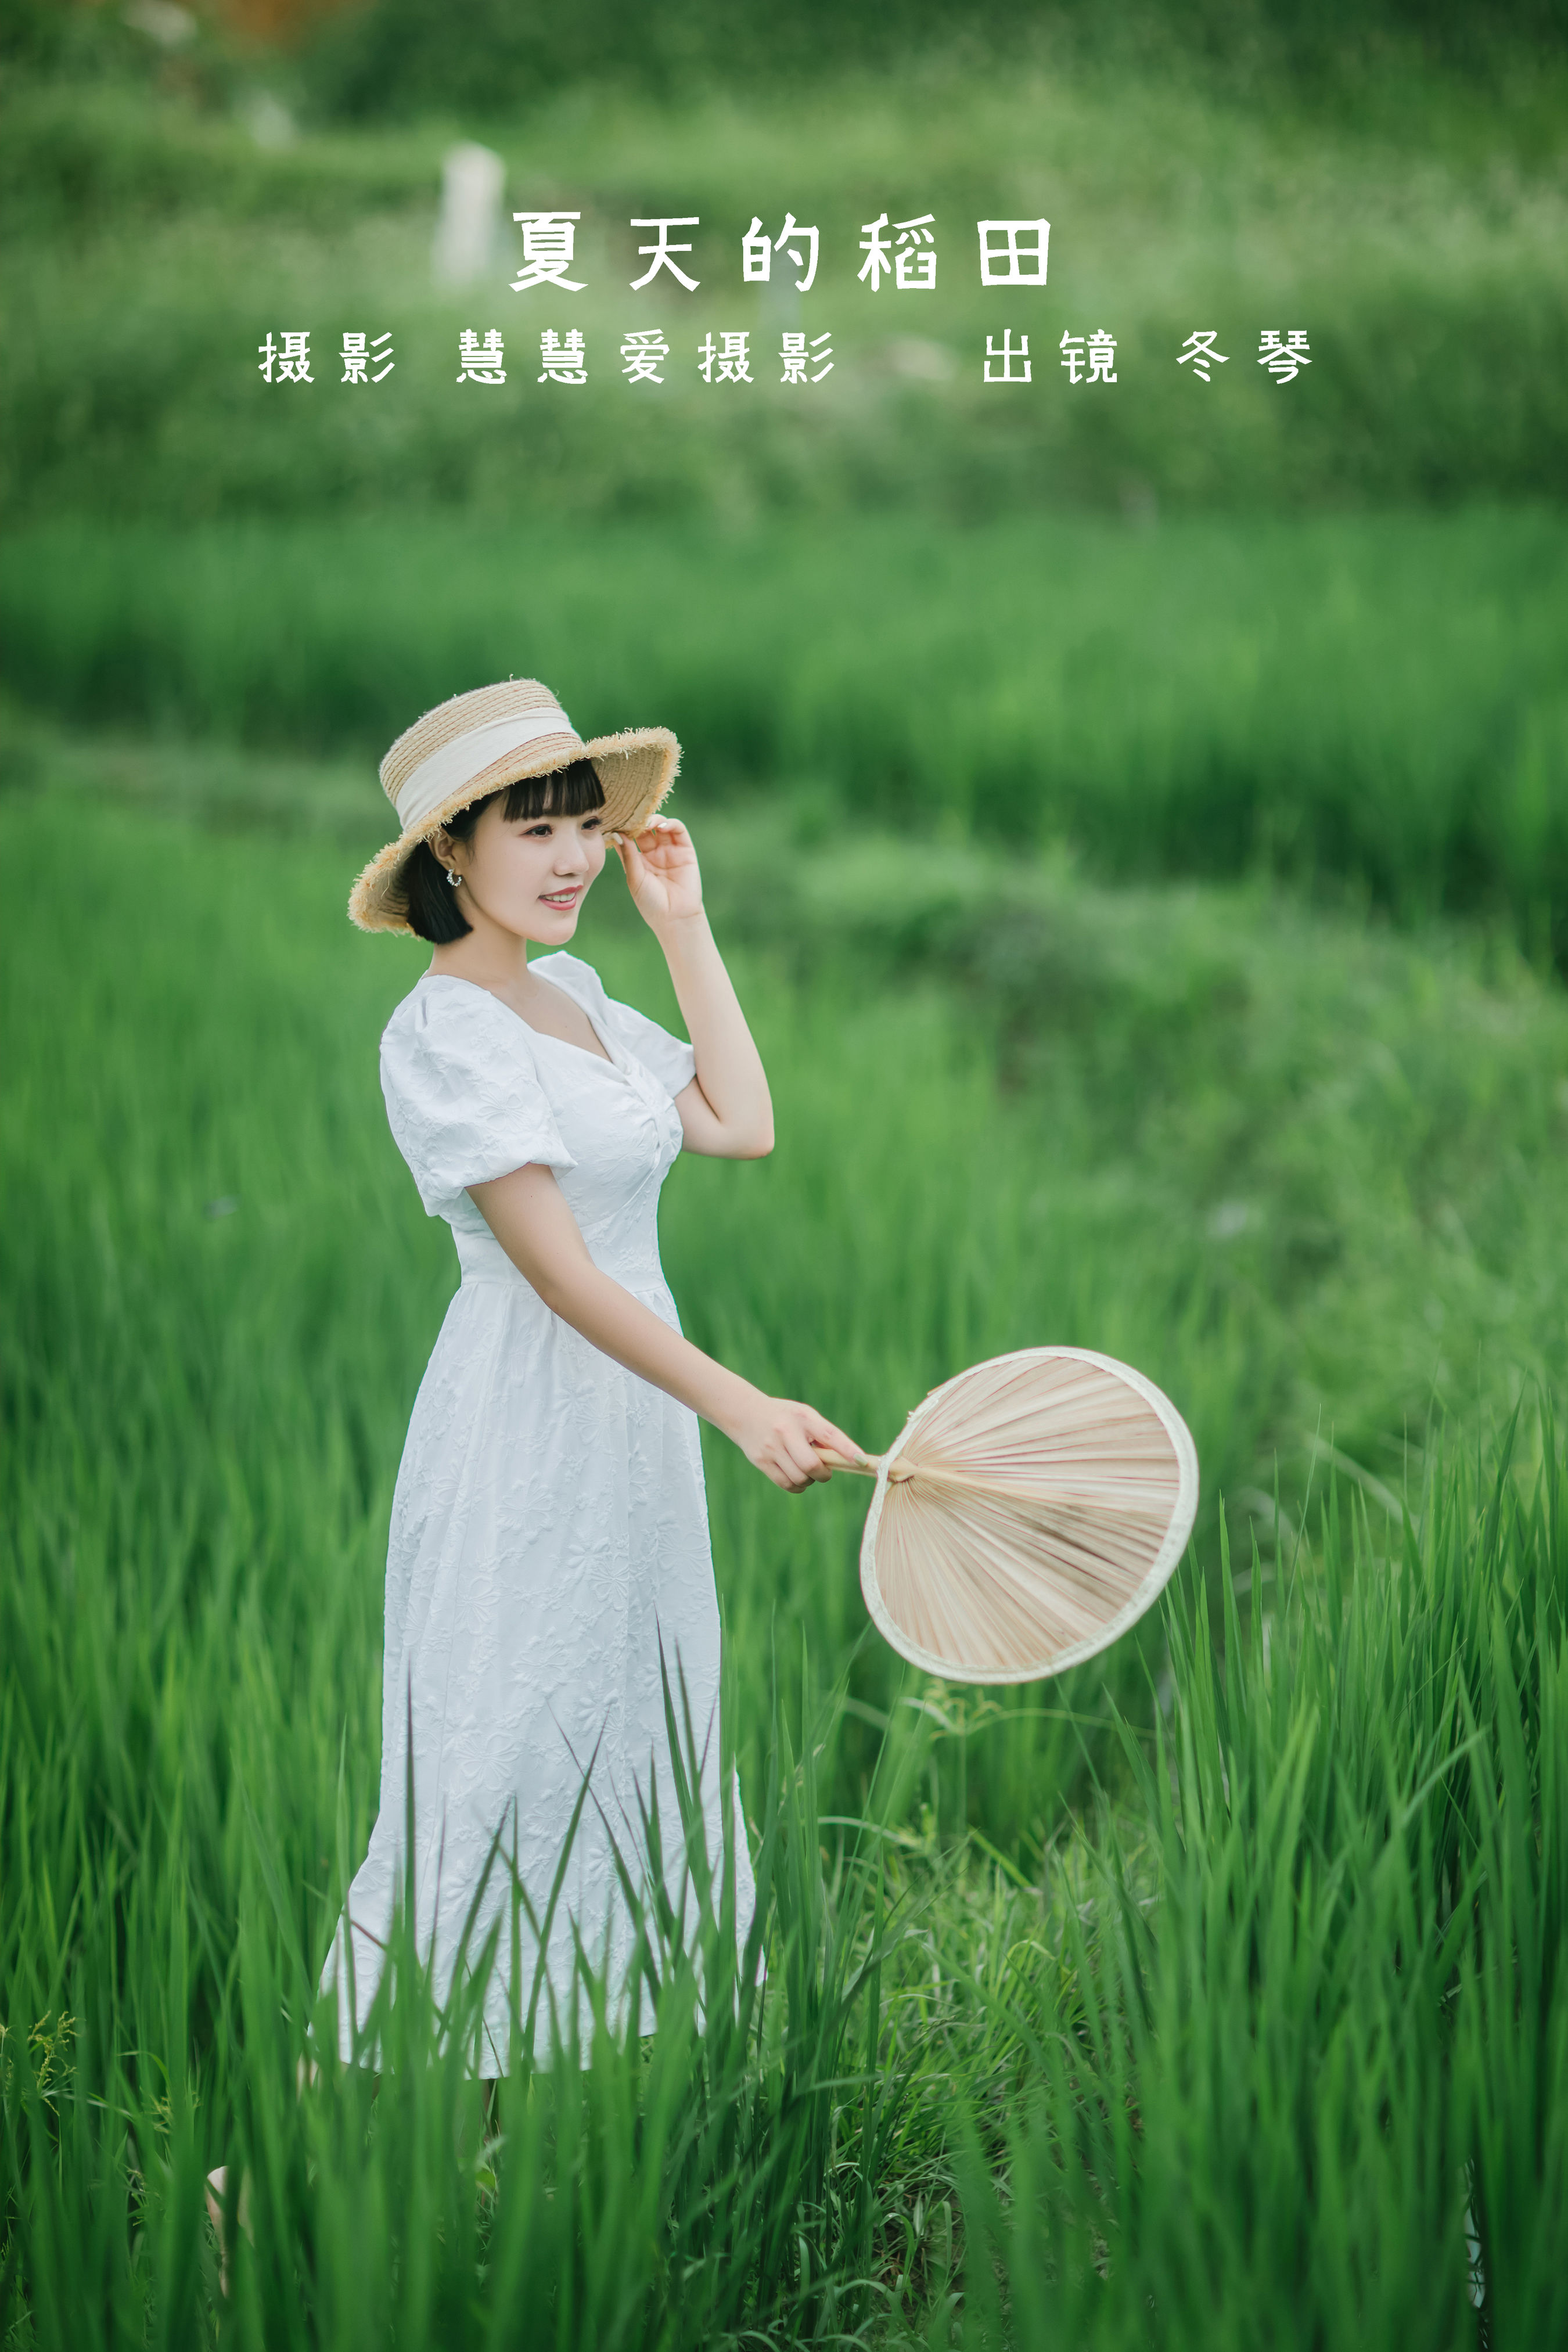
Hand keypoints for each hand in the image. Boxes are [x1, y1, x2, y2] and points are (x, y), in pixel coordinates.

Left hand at [611, 816, 703, 928]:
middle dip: (638, 821)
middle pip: (645, 828)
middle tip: (632, 818)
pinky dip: (670, 823)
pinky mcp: (685, 850)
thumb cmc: (651, 902)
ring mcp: (670, 850)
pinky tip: (660, 826)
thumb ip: (628, 855)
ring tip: (646, 822)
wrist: (674, 917)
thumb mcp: (635, 878)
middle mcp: (654, 853)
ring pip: (661, 826)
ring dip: (653, 819)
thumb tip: (618, 833)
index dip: (624, 828)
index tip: (616, 821)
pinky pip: (678, 830)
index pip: (630, 836)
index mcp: (639, 860)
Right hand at [724, 1396, 868, 1493]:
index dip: (847, 1449)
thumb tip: (846, 1460)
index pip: (829, 1434)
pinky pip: (787, 1484)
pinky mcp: (761, 1461)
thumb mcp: (804, 1416)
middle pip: (811, 1465)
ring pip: (800, 1478)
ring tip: (807, 1471)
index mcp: (802, 1417)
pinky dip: (798, 1486)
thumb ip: (823, 1434)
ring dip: (810, 1480)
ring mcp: (771, 1448)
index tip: (861, 1461)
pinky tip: (798, 1478)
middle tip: (825, 1472)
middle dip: (823, 1474)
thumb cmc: (785, 1417)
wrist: (745, 1413)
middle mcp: (786, 1431)